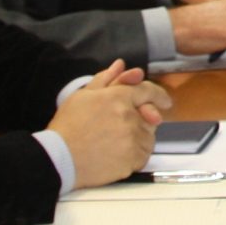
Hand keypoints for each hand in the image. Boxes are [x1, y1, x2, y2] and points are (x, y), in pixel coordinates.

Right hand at [48, 62, 162, 185]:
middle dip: (142, 120)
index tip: (165, 101)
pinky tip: (117, 156)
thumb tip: (121, 64)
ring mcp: (132, 139)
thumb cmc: (68, 126)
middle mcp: (129, 116)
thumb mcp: (81, 96)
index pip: (147, 91)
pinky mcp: (132, 160)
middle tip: (125, 128)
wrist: (60, 158)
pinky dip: (135, 155)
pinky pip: (143, 155)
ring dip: (138, 138)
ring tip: (115, 143)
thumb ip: (105, 80)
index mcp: (118, 97)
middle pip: (150, 116)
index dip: (158, 95)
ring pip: (148, 137)